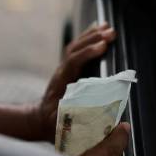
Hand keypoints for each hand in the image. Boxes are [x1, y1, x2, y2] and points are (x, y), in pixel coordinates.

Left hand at [33, 23, 117, 140]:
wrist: (39, 120)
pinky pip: (77, 50)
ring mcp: (64, 69)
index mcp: (61, 86)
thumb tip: (115, 126)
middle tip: (111, 33)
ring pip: (75, 48)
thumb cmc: (53, 126)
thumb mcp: (65, 127)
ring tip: (108, 28)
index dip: (87, 53)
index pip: (72, 63)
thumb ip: (83, 125)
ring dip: (91, 37)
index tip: (103, 47)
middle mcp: (61, 73)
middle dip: (92, 40)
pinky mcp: (68, 69)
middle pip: (74, 50)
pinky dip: (88, 39)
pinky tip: (98, 31)